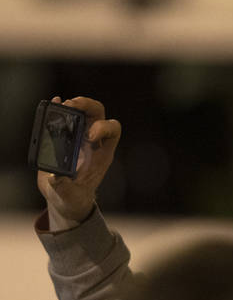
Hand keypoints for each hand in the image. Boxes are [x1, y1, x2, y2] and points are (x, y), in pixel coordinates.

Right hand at [37, 96, 121, 230]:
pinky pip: (65, 117)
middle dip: (88, 106)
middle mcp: (93, 141)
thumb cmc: (73, 196)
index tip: (89, 135)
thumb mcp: (69, 196)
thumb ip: (64, 187)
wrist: (65, 197)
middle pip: (98, 114)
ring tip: (61, 103)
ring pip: (84, 112)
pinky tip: (53, 102)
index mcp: (102, 154)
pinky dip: (60, 108)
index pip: (112, 132)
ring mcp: (79, 136)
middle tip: (72, 105)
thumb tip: (55, 177)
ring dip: (74, 104)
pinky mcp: (64, 136)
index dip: (104, 128)